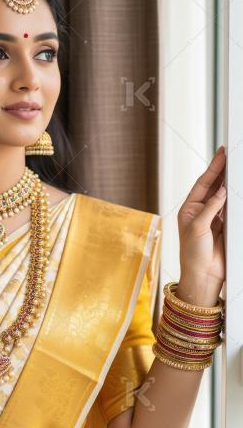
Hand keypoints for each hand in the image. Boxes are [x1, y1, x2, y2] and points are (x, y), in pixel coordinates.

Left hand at [177, 146, 226, 295]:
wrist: (203, 275)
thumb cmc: (193, 253)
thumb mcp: (198, 227)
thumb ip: (211, 208)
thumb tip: (222, 190)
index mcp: (189, 208)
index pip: (202, 183)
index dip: (213, 168)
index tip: (221, 153)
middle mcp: (200, 211)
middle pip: (213, 186)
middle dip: (222, 170)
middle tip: (231, 154)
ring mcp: (213, 217)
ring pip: (223, 195)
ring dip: (230, 182)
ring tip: (236, 166)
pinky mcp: (225, 226)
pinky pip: (231, 207)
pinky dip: (235, 197)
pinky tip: (238, 187)